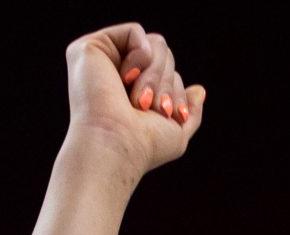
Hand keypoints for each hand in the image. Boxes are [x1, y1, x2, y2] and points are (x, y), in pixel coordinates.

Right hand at [65, 23, 202, 178]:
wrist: (118, 145)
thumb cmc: (144, 146)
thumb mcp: (176, 133)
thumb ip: (189, 112)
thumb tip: (199, 90)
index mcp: (130, 93)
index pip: (168, 74)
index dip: (177, 92)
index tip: (171, 116)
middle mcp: (113, 74)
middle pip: (163, 55)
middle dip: (167, 83)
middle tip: (151, 108)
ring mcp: (100, 60)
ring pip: (154, 43)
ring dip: (156, 74)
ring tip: (139, 100)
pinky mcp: (90, 47)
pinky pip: (135, 32)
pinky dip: (142, 54)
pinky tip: (126, 77)